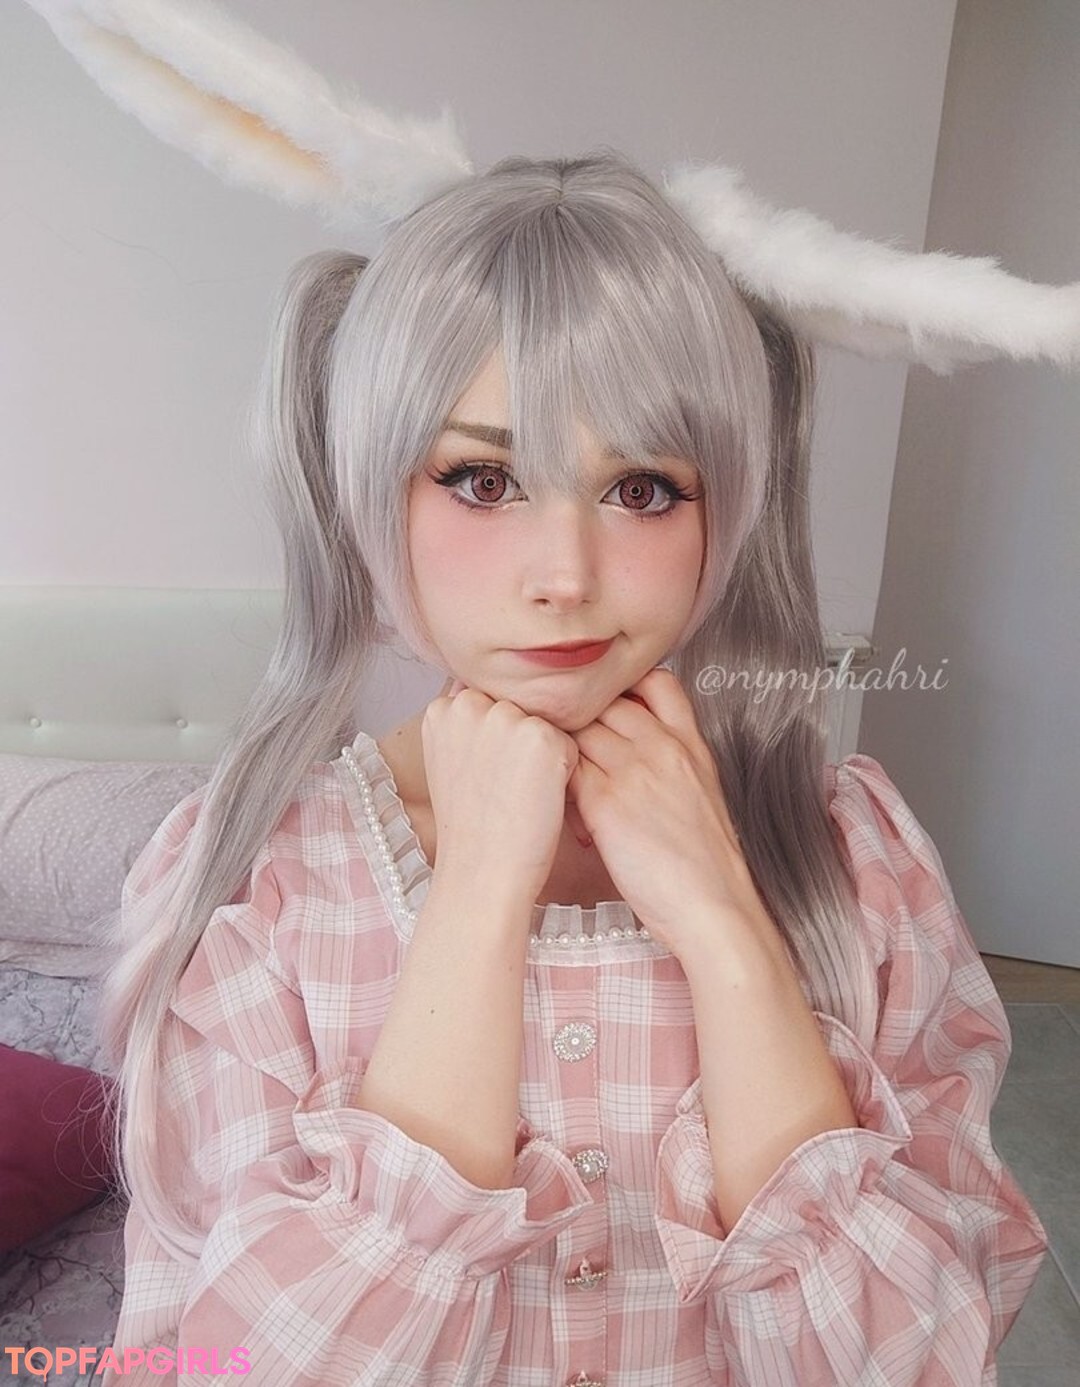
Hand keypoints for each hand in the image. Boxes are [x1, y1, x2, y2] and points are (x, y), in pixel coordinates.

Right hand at [421, 678, 579, 911]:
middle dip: (521, 743)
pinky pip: (569, 743)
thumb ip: (468, 725)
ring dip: (543, 756)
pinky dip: (564, 773)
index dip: (497, 741)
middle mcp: (470, 703)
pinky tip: (539, 800)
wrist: (481, 873)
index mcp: (442, 708)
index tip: (487, 776)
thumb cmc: (471, 826)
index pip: (490, 701)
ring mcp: (506, 718)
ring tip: (520, 795)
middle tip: (505, 789)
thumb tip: (498, 702)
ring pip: (544, 724)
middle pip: (518, 709)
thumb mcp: (449, 763)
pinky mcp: (542, 737)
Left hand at [566, 667, 776, 957]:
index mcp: (691, 743)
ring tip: (569, 787)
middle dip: (584, 721)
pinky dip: (558, 787)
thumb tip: (631, 752)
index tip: (608, 711)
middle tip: (574, 750)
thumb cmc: (706, 865)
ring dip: (565, 753)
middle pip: (605, 701)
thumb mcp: (702, 794)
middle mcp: (662, 747)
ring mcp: (633, 771)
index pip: (654, 680)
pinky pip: (564, 772)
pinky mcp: (605, 803)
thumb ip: (672, 763)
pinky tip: (573, 817)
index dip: (624, 686)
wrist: (714, 907)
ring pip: (578, 733)